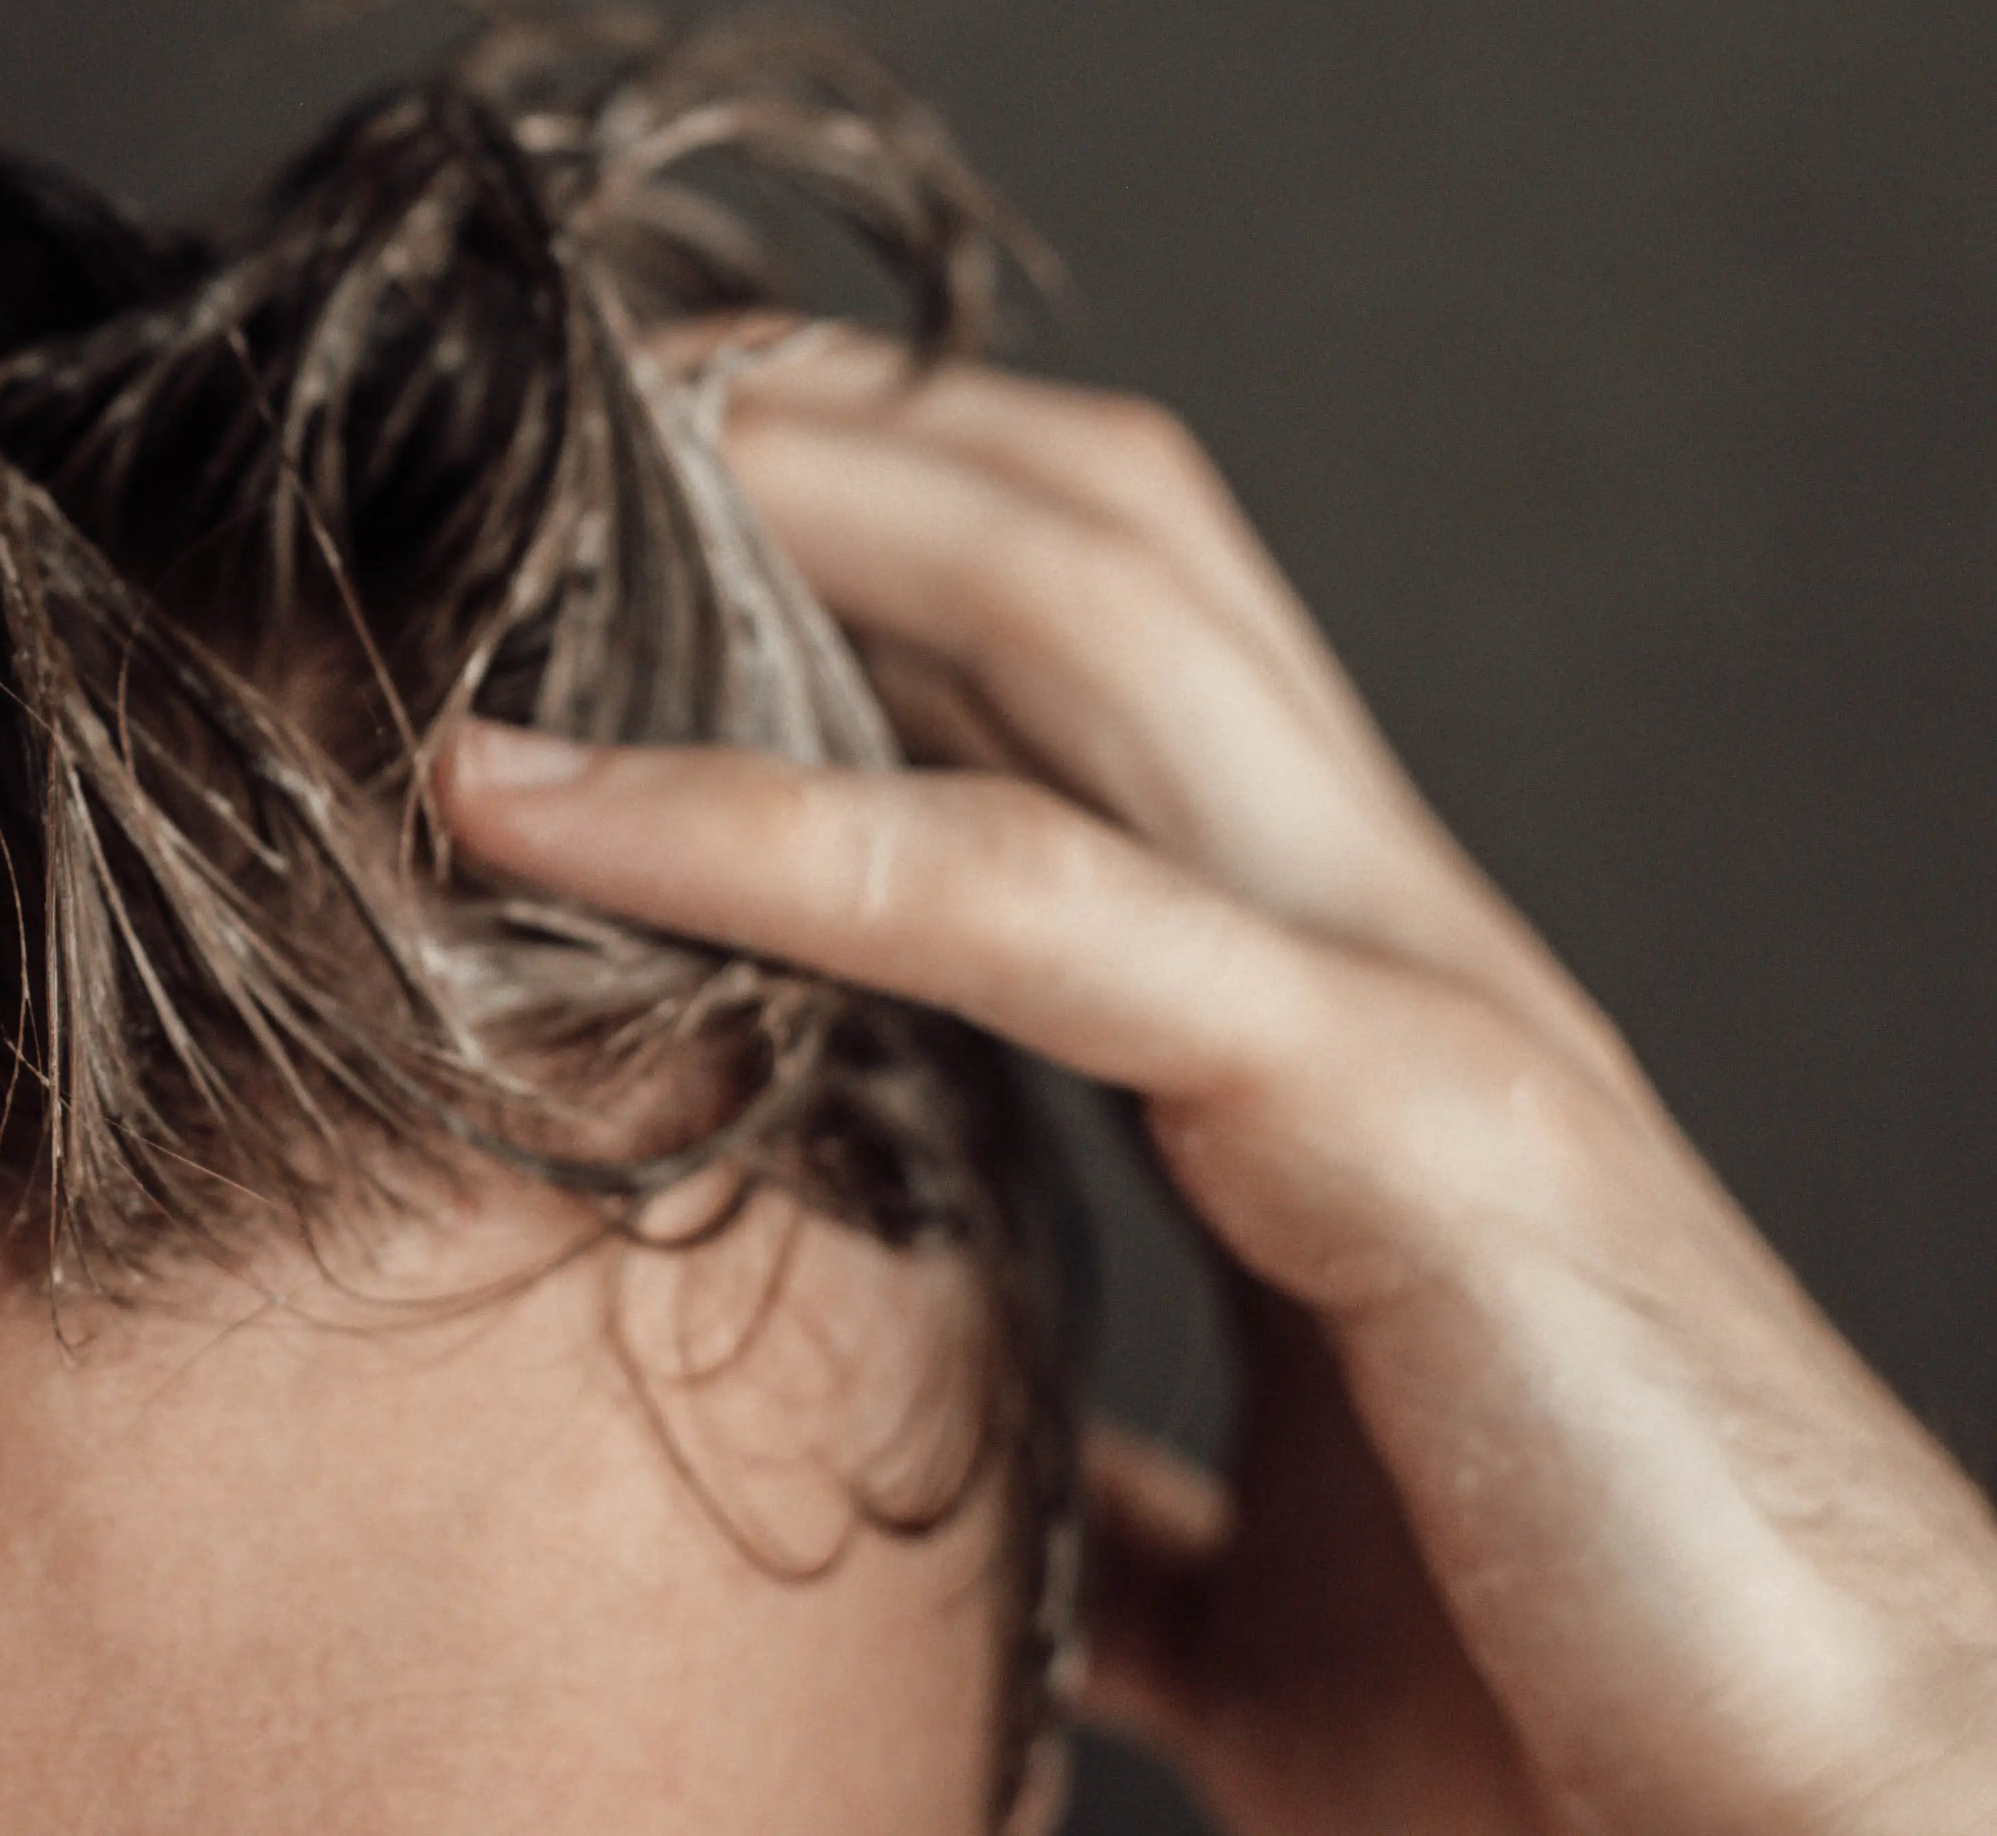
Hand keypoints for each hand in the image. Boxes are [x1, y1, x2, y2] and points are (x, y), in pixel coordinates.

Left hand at [442, 335, 1996, 1835]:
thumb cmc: (1576, 1715)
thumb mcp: (1263, 1561)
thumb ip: (1118, 1465)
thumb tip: (952, 1440)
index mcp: (1324, 1008)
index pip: (1082, 656)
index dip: (852, 545)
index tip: (584, 523)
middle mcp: (1374, 938)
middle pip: (1093, 526)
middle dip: (820, 419)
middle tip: (534, 385)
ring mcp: (1410, 999)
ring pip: (1089, 610)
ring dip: (792, 506)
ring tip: (512, 472)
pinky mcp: (1419, 1127)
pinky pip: (1027, 904)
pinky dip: (748, 827)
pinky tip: (520, 802)